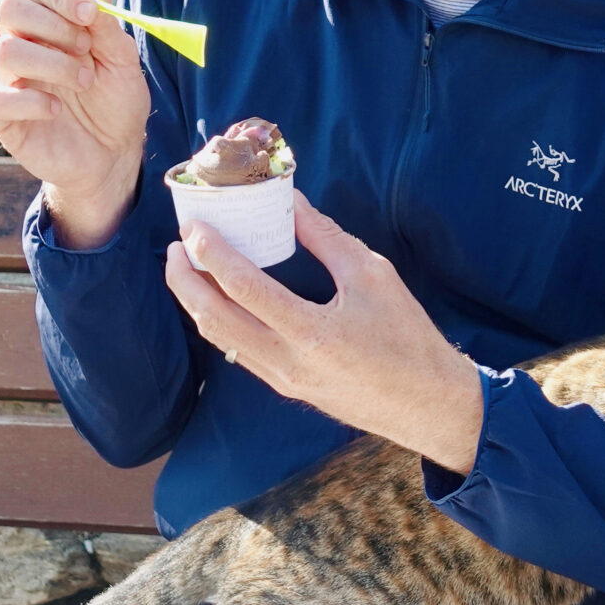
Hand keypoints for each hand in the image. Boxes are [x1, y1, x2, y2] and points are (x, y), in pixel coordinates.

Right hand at [0, 0, 152, 248]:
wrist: (115, 156)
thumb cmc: (115, 102)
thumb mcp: (121, 58)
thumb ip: (104, 18)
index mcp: (47, 24)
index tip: (89, 13)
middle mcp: (23, 46)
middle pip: (7, 7)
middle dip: (51, 23)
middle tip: (87, 48)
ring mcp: (11, 81)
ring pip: (4, 51)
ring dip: (51, 63)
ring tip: (84, 81)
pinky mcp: (6, 120)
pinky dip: (33, 100)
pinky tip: (58, 109)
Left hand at [166, 194, 485, 473]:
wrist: (427, 404)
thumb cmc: (407, 336)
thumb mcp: (373, 276)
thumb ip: (325, 238)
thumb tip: (289, 200)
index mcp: (313, 333)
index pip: (244, 289)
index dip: (212, 254)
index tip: (193, 226)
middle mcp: (289, 362)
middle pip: (214, 320)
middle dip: (185, 280)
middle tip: (177, 245)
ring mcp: (284, 380)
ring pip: (220, 340)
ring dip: (195, 302)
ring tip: (188, 266)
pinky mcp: (286, 388)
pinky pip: (239, 352)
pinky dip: (219, 322)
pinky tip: (217, 298)